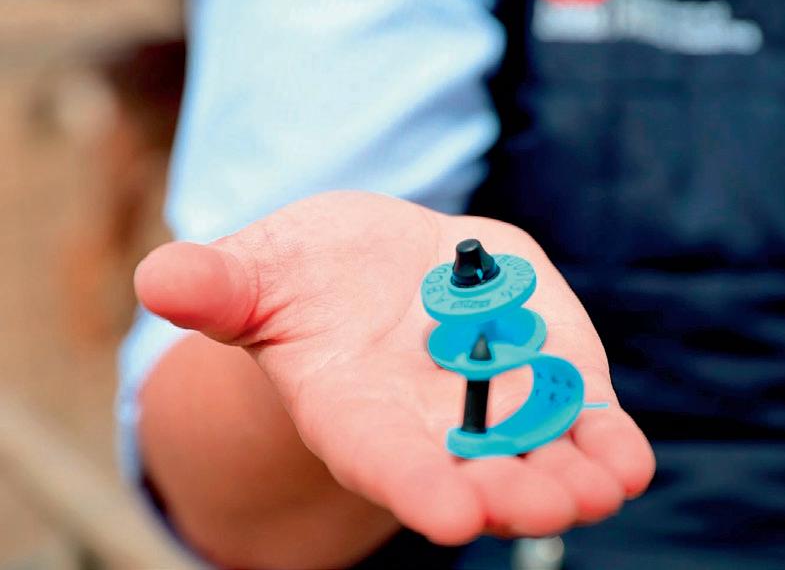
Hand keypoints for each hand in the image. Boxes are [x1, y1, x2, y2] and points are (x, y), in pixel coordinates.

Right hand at [135, 191, 653, 543]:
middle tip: (541, 506)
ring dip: (570, 473)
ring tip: (599, 487)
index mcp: (355, 410)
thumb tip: (159, 277)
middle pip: (469, 470)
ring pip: (538, 451)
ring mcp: (495, 402)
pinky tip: (624, 458)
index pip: (380, 457)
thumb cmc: (309, 277)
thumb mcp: (261, 272)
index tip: (449, 514)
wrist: (383, 269)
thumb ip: (222, 285)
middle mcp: (428, 424)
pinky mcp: (545, 370)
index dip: (411, 484)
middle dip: (506, 490)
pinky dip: (603, 437)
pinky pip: (580, 414)